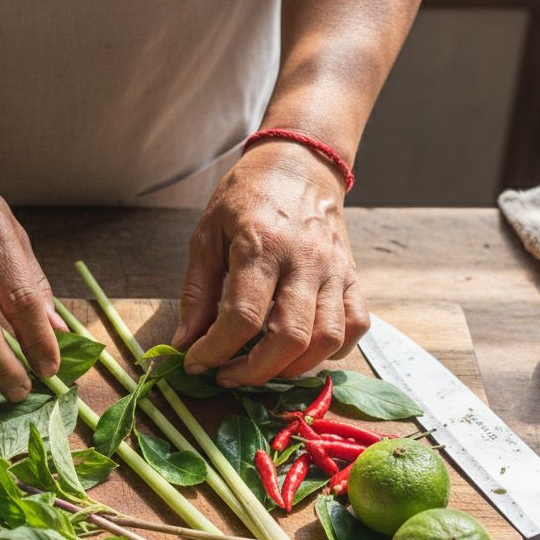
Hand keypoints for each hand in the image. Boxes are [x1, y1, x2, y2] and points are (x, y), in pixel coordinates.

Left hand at [174, 142, 368, 385]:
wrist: (300, 163)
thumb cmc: (246, 197)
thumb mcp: (206, 235)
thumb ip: (196, 293)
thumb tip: (185, 343)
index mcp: (261, 245)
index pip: (242, 316)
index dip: (216, 351)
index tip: (197, 363)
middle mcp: (304, 260)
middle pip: (290, 336)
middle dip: (254, 371)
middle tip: (228, 375)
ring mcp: (335, 269)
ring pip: (327, 338)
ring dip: (293, 369)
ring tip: (263, 369)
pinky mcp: (353, 276)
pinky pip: (355, 326)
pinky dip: (332, 351)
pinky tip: (303, 352)